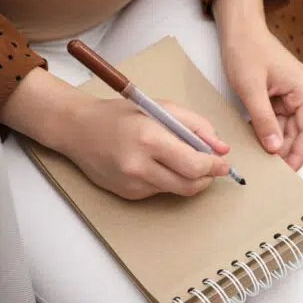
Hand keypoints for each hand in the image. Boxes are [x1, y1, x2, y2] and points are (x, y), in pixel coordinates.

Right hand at [63, 98, 230, 199]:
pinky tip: (156, 163)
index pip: (193, 164)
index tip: (223, 163)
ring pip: (177, 190)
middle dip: (207, 178)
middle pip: (189, 185)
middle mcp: (139, 165)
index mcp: (149, 138)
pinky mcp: (128, 194)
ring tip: (183, 159)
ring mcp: (132, 183)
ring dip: (189, 178)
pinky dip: (168, 179)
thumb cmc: (122, 115)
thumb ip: (197, 126)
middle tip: (213, 167)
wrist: (79, 129)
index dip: (214, 166)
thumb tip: (222, 149)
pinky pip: (160, 191)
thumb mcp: (163, 108)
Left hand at [212, 0, 302, 169]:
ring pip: (288, 130)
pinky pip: (278, 122)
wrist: (240, 30)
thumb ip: (263, 119)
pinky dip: (268, 134)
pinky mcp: (283, 98)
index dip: (298, 154)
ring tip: (261, 163)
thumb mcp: (251, 88)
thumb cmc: (247, 51)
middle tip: (269, 173)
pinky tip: (256, 146)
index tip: (286, 173)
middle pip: (300, 133)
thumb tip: (274, 148)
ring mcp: (294, 97)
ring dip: (275, 145)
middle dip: (285, 153)